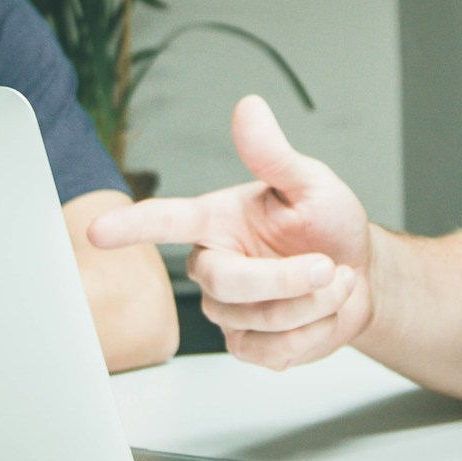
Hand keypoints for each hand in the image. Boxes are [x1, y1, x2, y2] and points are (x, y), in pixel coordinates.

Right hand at [87, 95, 372, 369]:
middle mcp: (214, 264)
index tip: (98, 232)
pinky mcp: (246, 345)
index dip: (132, 226)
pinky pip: (271, 352)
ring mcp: (227, 310)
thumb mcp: (311, 183)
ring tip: (333, 280)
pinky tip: (321, 313)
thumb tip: (248, 108)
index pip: (166, 221)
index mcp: (217, 220)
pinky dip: (313, 334)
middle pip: (226, 283)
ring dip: (313, 304)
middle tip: (328, 266)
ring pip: (259, 320)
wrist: (363, 277)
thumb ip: (274, 155)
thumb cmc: (329, 225)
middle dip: (287, 279)